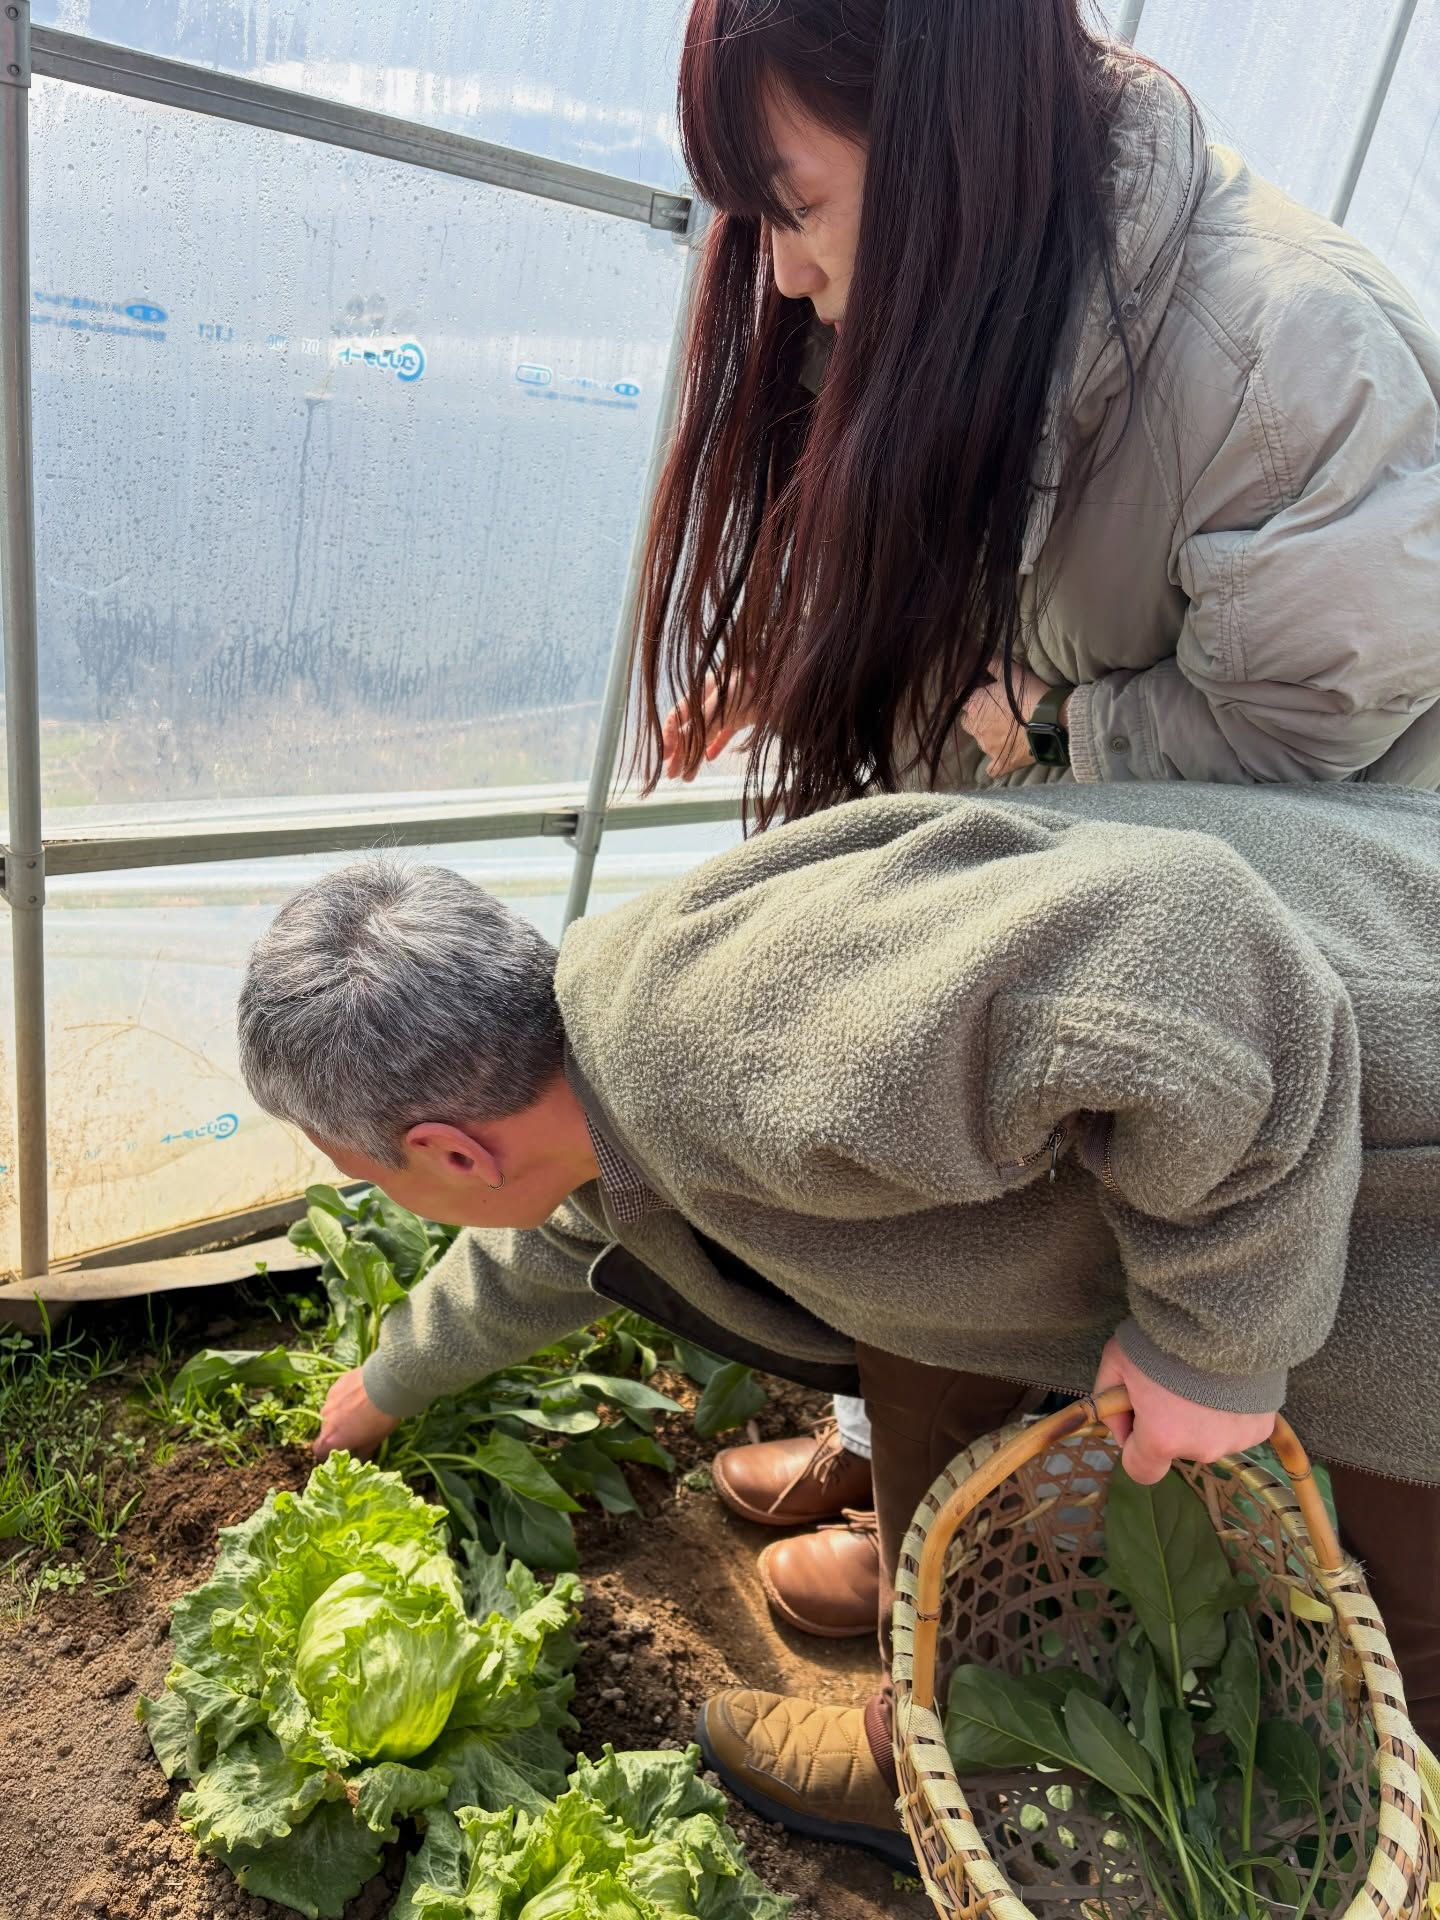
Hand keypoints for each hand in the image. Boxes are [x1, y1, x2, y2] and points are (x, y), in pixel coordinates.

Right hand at [314, 1366, 399, 1459]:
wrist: (385, 1386)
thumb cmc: (381, 1419)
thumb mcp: (375, 1441)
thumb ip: (362, 1451)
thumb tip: (360, 1457)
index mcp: (331, 1439)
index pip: (319, 1451)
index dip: (327, 1452)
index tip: (340, 1449)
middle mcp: (325, 1420)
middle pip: (326, 1430)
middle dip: (337, 1431)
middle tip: (355, 1428)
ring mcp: (329, 1400)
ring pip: (331, 1411)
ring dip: (340, 1414)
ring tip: (360, 1409)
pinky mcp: (336, 1385)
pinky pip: (337, 1396)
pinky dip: (345, 1398)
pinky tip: (360, 1395)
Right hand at [661, 673, 754, 780]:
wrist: (781, 678)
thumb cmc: (750, 685)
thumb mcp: (720, 705)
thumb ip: (700, 723)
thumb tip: (680, 742)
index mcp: (702, 693)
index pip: (678, 717)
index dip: (669, 737)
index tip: (663, 757)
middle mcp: (711, 700)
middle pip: (690, 731)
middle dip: (680, 754)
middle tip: (671, 775)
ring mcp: (727, 709)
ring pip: (705, 736)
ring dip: (695, 757)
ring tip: (687, 777)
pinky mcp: (742, 716)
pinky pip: (726, 733)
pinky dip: (716, 746)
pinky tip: (709, 759)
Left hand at [960, 662, 1059, 778]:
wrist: (1049, 719)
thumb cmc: (1028, 694)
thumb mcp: (1010, 672)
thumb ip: (992, 665)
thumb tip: (980, 657)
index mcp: (973, 706)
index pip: (964, 700)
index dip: (977, 696)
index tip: (990, 693)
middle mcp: (975, 728)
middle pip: (970, 721)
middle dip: (980, 716)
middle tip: (999, 711)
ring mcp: (987, 747)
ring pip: (981, 741)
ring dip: (990, 736)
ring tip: (1009, 730)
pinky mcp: (1001, 762)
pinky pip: (993, 768)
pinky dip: (996, 763)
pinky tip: (1003, 757)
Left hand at [1093, 1337, 1276, 1485]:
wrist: (1223, 1315)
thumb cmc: (1163, 1337)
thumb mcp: (1116, 1361)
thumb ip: (1107, 1399)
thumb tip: (1119, 1425)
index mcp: (1162, 1439)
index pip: (1142, 1471)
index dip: (1134, 1445)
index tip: (1137, 1417)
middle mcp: (1202, 1449)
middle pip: (1177, 1446)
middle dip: (1169, 1422)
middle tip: (1170, 1382)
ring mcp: (1236, 1441)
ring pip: (1208, 1436)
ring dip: (1201, 1417)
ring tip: (1202, 1377)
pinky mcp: (1262, 1428)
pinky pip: (1236, 1426)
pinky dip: (1229, 1409)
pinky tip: (1226, 1380)